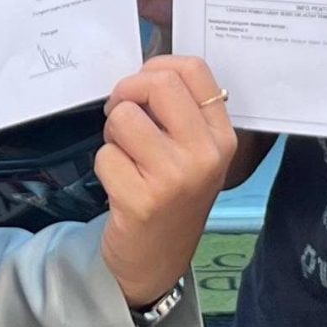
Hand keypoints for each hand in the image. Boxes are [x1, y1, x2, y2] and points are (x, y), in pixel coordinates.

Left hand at [96, 55, 235, 307]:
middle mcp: (206, 154)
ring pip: (124, 117)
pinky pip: (105, 154)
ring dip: (113, 132)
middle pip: (158, 83)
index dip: (156, 66)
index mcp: (222, 136)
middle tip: (122, 114)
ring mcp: (175, 178)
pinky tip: (121, 186)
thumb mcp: (192, 152)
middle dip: (127, 92)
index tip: (142, 86)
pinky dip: (104, 165)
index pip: (193, 68)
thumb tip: (144, 72)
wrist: (156, 260)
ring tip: (125, 155)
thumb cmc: (171, 195)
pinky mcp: (142, 200)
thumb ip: (179, 112)